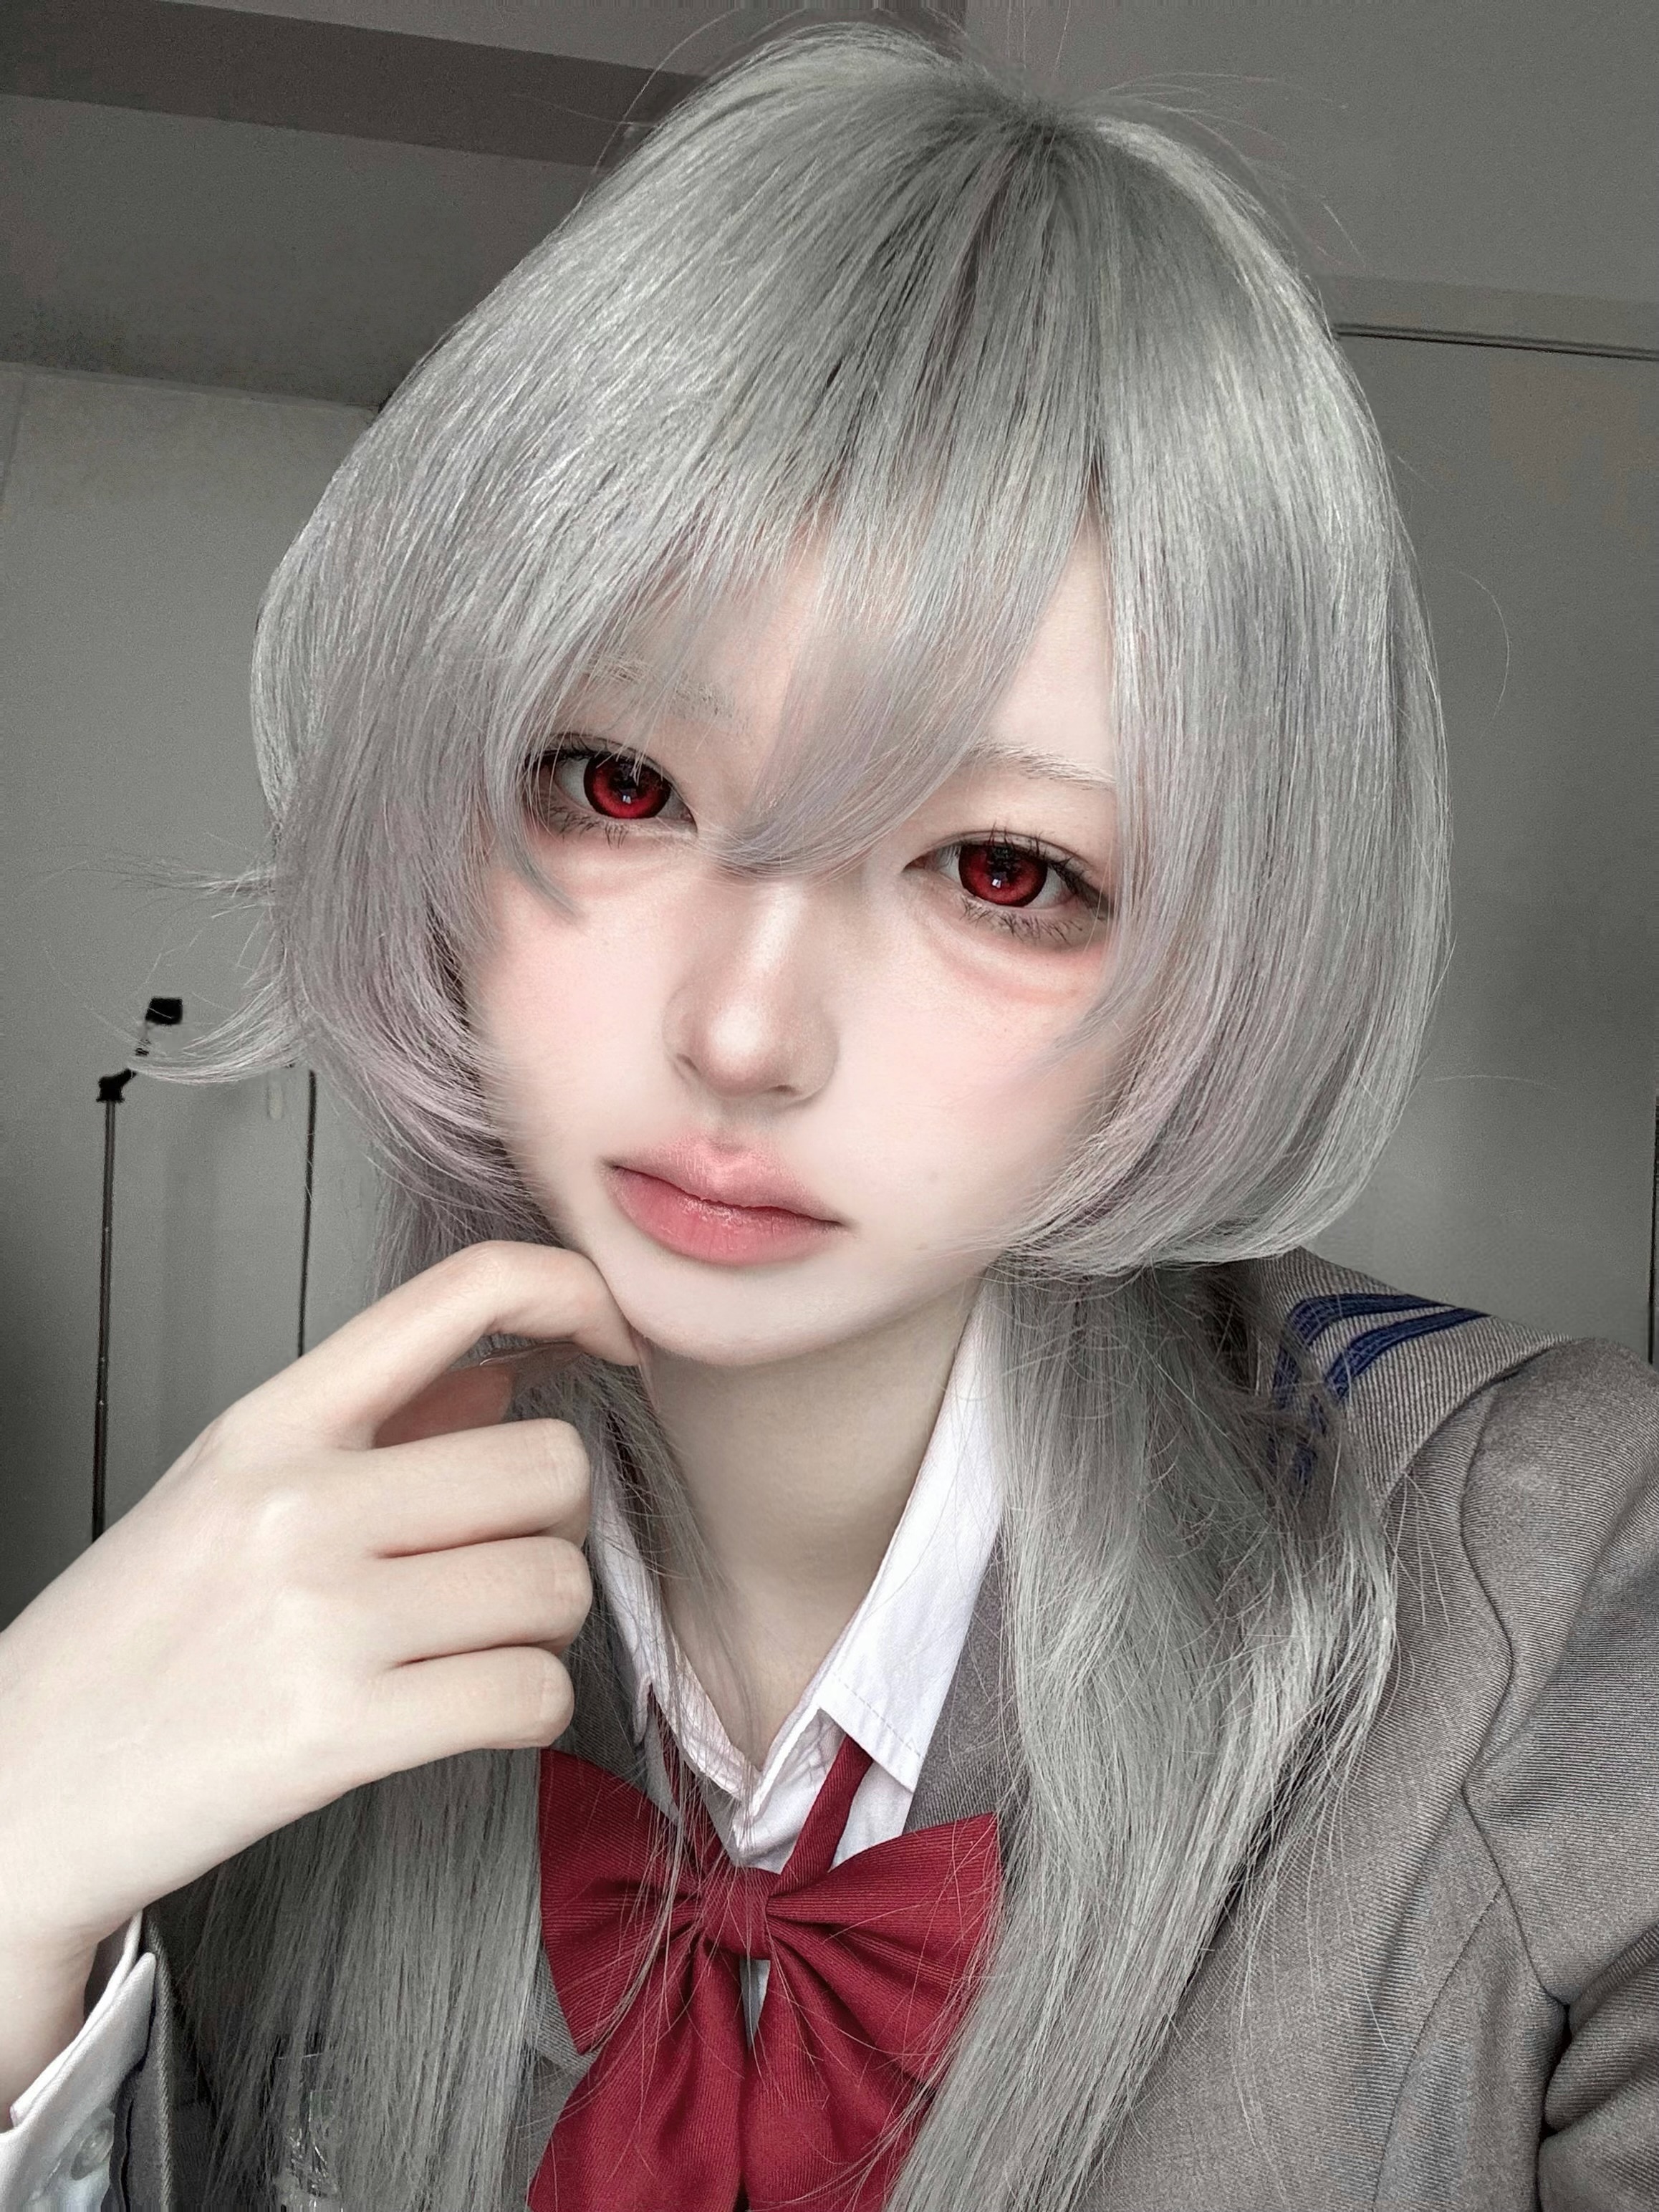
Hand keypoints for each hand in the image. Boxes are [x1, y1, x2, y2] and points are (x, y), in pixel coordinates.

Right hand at [0, 1241, 637, 1972]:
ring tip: (467, 1646)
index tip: (617, 1336)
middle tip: (500, 1562)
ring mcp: (320, 1614)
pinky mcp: (339, 1731)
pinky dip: (529, 1708)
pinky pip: (531, 1693)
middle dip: (555, 1524)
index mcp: (271, 1423)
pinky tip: (471, 1709)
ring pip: (555, 1585)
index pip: (461, 1291)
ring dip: (541, 1626)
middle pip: (549, 1463)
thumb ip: (381, 1422)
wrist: (19, 1792)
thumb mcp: (231, 1490)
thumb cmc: (135, 1638)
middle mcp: (298, 1500)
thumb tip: (514, 1368)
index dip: (574, 1291)